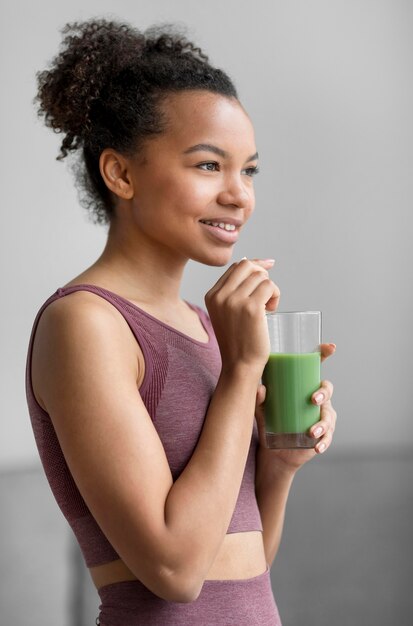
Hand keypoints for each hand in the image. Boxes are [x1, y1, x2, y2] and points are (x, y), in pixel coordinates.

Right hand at [205, 258, 279, 375]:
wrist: (240, 365)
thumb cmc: (239, 340)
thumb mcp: (227, 312)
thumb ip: (233, 291)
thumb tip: (254, 262)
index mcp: (212, 295)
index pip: (235, 267)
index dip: (254, 265)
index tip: (268, 266)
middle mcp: (220, 296)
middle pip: (248, 266)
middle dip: (262, 274)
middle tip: (267, 293)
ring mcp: (234, 301)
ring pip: (260, 276)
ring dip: (271, 288)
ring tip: (268, 306)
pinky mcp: (251, 308)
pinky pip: (269, 286)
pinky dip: (276, 294)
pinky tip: (272, 309)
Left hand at [255, 343, 336, 473]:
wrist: (274, 450)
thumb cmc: (270, 420)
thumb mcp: (261, 408)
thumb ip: (259, 398)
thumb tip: (261, 389)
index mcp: (304, 386)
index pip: (316, 368)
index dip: (325, 355)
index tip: (330, 347)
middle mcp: (317, 399)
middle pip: (327, 390)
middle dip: (323, 393)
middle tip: (312, 399)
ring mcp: (321, 417)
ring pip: (329, 416)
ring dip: (322, 423)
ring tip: (311, 431)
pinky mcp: (322, 435)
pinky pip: (328, 438)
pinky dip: (323, 442)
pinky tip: (317, 446)